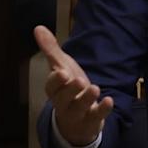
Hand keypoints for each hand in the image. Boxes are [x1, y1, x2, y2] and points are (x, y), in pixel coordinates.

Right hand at [36, 25, 112, 146]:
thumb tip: (38, 27)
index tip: (61, 72)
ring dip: (87, 99)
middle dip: (70, 90)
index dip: (56, 81)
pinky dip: (103, 110)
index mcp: (55, 90)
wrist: (78, 118)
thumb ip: (51, 50)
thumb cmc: (68, 89)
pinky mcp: (92, 120)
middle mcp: (63, 103)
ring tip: (94, 88)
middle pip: (63, 99)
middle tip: (79, 80)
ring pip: (79, 108)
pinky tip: (109, 100)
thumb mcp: (61, 67)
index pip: (51, 86)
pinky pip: (96, 116)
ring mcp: (77, 113)